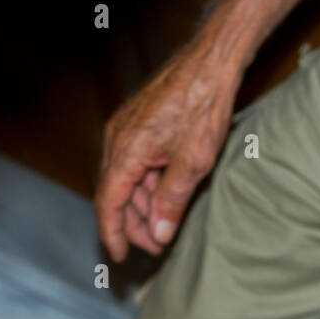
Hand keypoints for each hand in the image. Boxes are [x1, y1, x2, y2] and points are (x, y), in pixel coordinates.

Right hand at [94, 40, 239, 260]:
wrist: (211, 61)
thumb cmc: (204, 105)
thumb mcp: (193, 162)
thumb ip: (172, 200)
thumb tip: (159, 234)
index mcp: (126, 151)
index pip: (108, 204)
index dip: (112, 234)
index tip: (119, 257)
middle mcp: (117, 139)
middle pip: (114, 194)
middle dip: (133, 223)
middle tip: (157, 244)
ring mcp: (124, 128)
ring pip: (124, 179)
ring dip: (141, 204)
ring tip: (164, 223)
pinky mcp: (136, 122)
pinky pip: (133, 162)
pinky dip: (145, 183)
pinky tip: (164, 194)